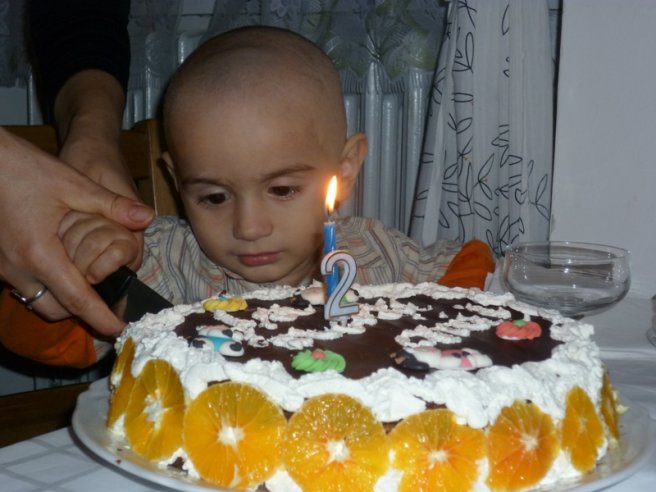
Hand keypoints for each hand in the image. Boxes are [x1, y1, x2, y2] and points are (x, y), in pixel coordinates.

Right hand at [0, 128, 153, 334]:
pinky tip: (62, 268)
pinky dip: (46, 286)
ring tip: (88, 286)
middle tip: (107, 303)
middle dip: (82, 312)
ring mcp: (2, 267)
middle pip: (55, 309)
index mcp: (41, 254)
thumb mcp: (74, 184)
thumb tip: (147, 217)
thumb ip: (112, 206)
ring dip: (62, 300)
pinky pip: (24, 287)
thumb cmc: (25, 168)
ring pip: (37, 301)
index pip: (77, 300)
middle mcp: (18, 269)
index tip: (119, 331)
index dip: (100, 318)